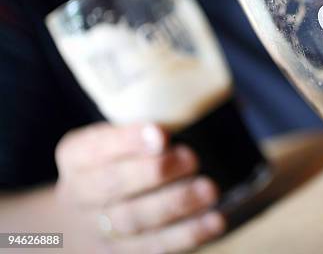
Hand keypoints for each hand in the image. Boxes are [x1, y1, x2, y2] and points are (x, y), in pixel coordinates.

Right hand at [55, 122, 224, 252]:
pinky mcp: (122, 253)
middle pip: (111, 186)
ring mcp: (98, 230)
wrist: (89, 215)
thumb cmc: (118, 161)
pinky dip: (187, 234)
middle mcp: (79, 195)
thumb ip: (145, 130)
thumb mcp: (117, 138)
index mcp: (75, 157)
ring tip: (209, 190)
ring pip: (133, 221)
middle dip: (154, 172)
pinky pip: (153, 247)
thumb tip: (194, 113)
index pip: (95, 147)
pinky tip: (215, 221)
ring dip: (175, 204)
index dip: (127, 141)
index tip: (161, 133)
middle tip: (192, 159)